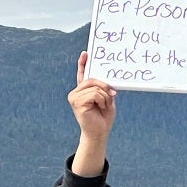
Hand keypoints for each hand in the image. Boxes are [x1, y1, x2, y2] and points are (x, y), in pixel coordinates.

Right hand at [68, 51, 114, 175]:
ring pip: (95, 87)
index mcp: (83, 91)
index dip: (83, 63)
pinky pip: (95, 94)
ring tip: (103, 106)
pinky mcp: (77, 102)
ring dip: (105, 97)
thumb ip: (105, 89)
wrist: (99, 133)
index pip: (82, 74)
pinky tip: (100, 108)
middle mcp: (76, 92)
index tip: (86, 53)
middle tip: (112, 95)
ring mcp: (74, 97)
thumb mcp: (107, 100)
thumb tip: (107, 83)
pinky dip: (102, 100)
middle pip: (92, 79)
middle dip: (105, 86)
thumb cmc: (103, 118)